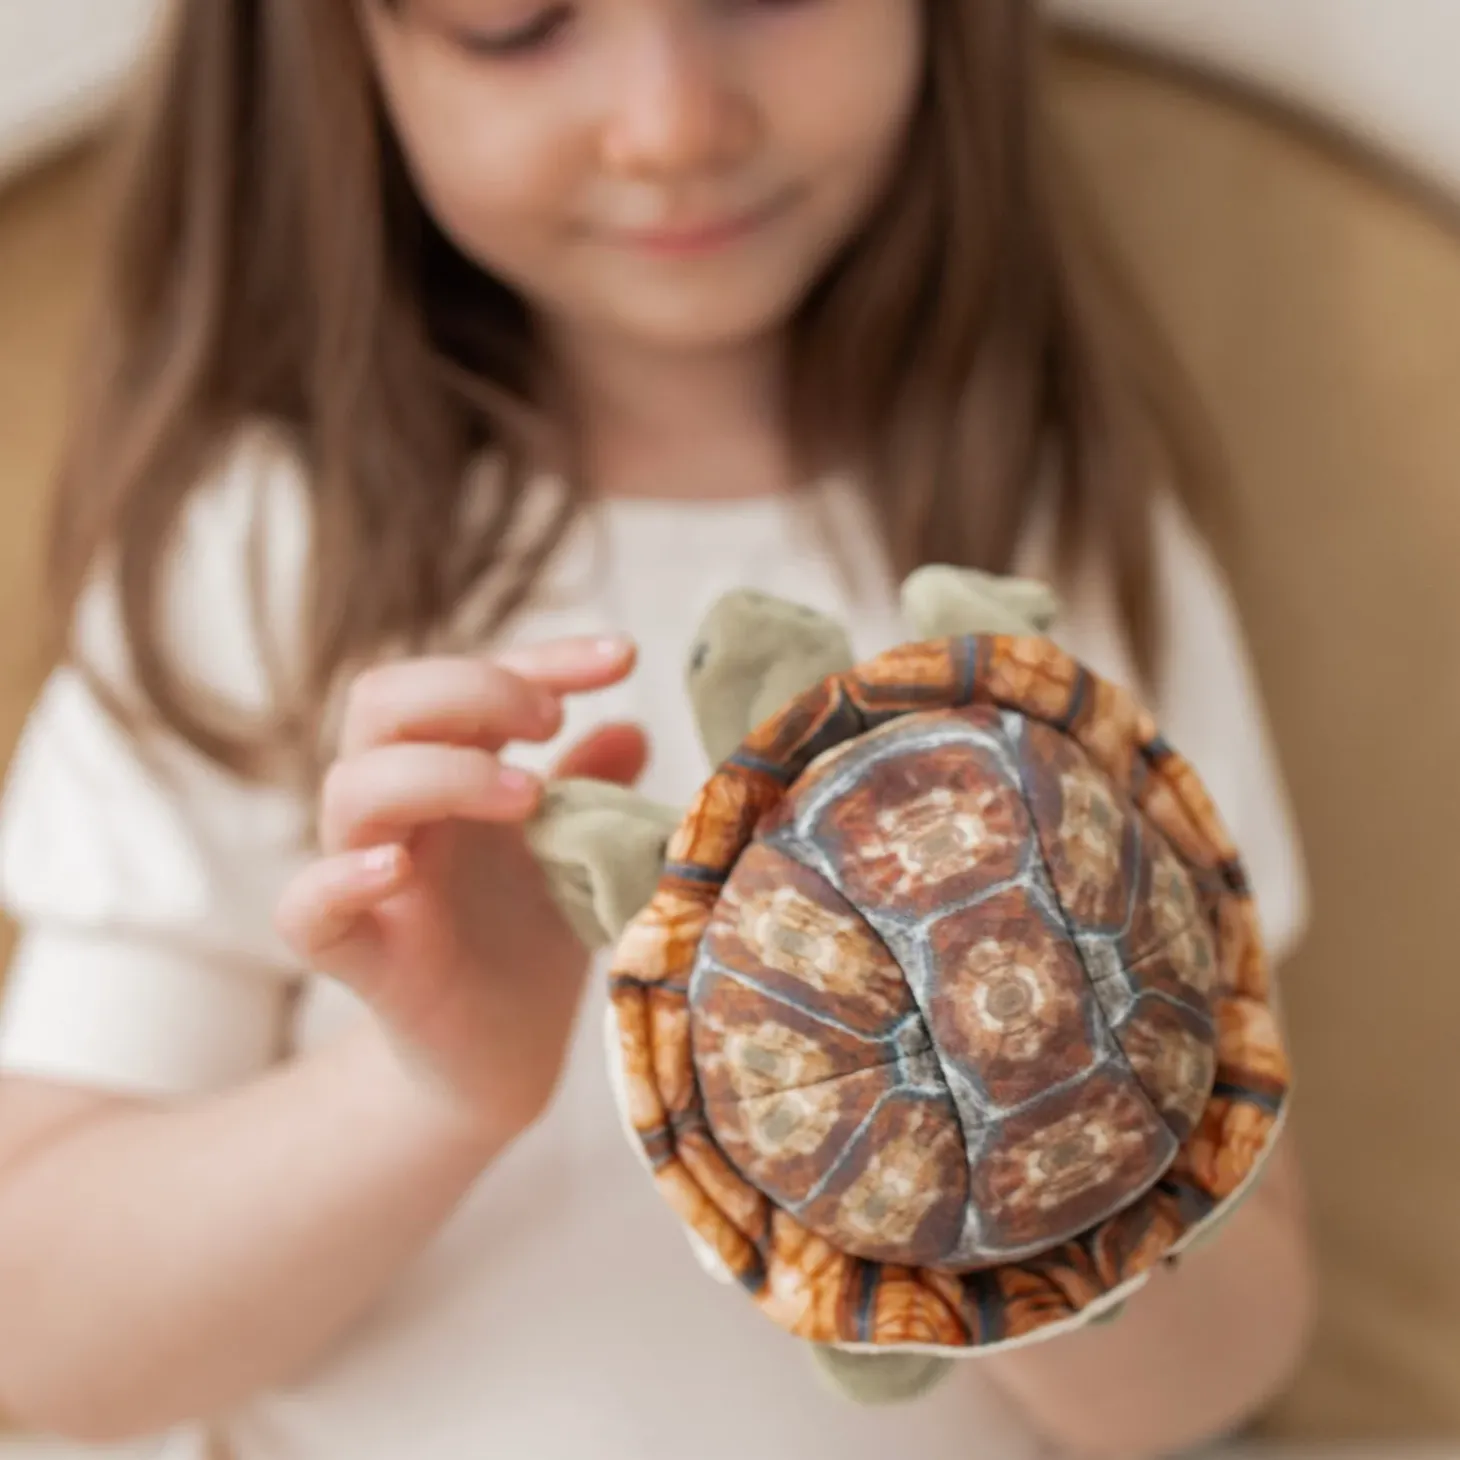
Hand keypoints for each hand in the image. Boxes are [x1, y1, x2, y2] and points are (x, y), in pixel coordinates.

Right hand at [275, 635, 645, 1139]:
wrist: (506, 1057)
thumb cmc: (532, 940)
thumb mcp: (581, 853)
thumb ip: (593, 790)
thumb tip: (632, 727)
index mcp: (452, 769)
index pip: (470, 680)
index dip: (543, 657)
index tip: (624, 656)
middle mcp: (402, 810)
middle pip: (383, 701)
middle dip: (470, 688)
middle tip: (552, 719)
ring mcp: (371, 877)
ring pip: (352, 786)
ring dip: (439, 771)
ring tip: (528, 795)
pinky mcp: (356, 956)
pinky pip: (305, 909)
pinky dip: (339, 880)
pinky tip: (400, 869)